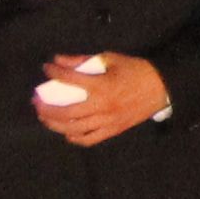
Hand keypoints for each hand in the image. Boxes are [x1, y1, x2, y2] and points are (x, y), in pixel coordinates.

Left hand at [32, 52, 167, 144]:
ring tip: (45, 117)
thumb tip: (60, 60)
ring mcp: (107, 121)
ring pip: (73, 128)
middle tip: (36, 100)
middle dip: (46, 107)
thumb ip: (84, 60)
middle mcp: (102, 106)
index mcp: (102, 85)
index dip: (54, 72)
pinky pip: (89, 139)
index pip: (70, 79)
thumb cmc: (136, 71)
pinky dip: (74, 137)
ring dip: (54, 124)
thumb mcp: (111, 59)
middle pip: (65, 111)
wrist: (162, 87)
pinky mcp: (113, 130)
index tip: (47, 67)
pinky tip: (66, 131)